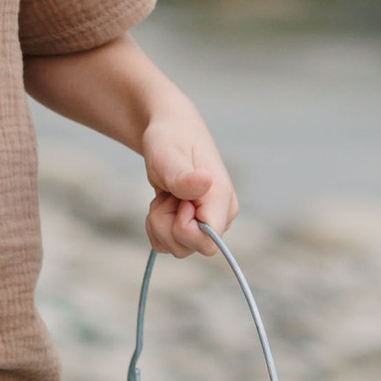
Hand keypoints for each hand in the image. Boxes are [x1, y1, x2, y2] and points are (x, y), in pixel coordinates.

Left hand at [144, 111, 236, 258]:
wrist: (169, 132)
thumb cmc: (171, 140)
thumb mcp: (169, 156)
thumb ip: (184, 177)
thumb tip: (205, 183)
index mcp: (222, 201)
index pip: (208, 243)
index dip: (183, 228)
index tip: (177, 199)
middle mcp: (220, 217)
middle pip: (189, 248)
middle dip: (166, 224)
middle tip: (167, 193)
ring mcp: (207, 223)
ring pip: (177, 248)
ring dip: (160, 223)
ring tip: (166, 195)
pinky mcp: (193, 227)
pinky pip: (168, 244)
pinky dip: (157, 227)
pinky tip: (163, 203)